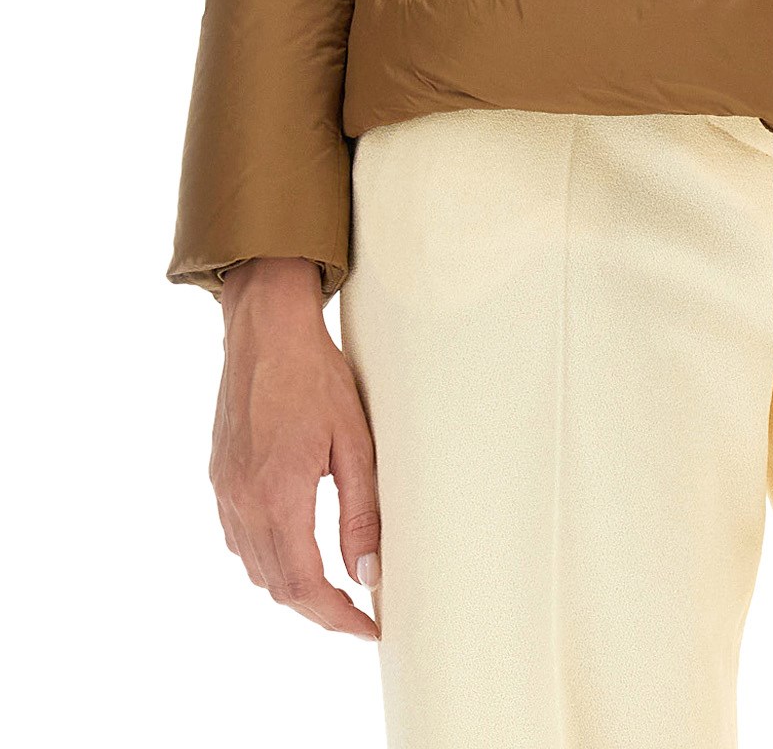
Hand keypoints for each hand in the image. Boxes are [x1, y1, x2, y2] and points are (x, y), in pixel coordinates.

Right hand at [210, 257, 380, 638]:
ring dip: (292, 587)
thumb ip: (361, 511)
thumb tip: (368, 572)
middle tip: (356, 613)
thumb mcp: (354, 441)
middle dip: (318, 609)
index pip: (304, 586)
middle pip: (276, 586)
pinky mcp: (220, 477)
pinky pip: (239, 538)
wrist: (266, 330)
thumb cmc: (315, 375)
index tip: (367, 626)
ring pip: (255, 566)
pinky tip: (294, 548)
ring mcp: (226, 490)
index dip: (337, 617)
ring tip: (333, 587)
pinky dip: (267, 558)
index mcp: (278, 495)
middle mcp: (243, 502)